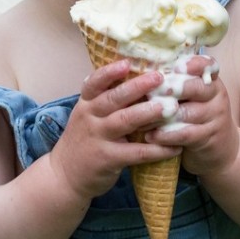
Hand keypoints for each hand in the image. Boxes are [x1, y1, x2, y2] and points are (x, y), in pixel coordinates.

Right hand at [49, 60, 181, 200]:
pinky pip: (136, 152)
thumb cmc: (83, 140)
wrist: (64, 175)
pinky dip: (157, 150)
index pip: (94, 83)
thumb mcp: (86, 116)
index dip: (109, 72)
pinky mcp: (108, 159)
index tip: (127, 63)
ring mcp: (98, 138)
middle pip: (113, 98)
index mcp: (86, 104)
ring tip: (171, 107)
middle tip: (159, 78)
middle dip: (137, 87)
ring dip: (148, 113)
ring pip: (124, 121)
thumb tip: (138, 80)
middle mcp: (89, 117)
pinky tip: (175, 147)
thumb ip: (105, 101)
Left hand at [145, 55, 238, 176]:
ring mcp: (216, 117)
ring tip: (141, 118)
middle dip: (174, 88)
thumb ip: (174, 82)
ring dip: (162, 116)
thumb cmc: (196, 114)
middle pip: (197, 88)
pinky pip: (186, 134)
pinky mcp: (210, 137)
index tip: (177, 67)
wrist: (222, 147)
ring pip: (188, 113)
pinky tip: (151, 136)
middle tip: (152, 91)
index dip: (194, 64)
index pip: (207, 65)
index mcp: (210, 80)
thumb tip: (142, 72)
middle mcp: (216, 96)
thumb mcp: (191, 96)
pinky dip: (166, 135)